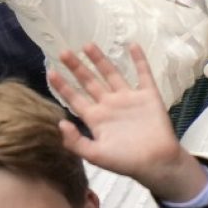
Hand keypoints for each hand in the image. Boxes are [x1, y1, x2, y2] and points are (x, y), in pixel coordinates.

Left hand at [50, 43, 207, 201]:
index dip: (63, 86)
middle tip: (64, 52)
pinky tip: (132, 45)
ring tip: (87, 45)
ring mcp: (128, 99)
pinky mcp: (148, 95)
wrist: (156, 163)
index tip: (51, 72)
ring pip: (111, 74)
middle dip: (77, 68)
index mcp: (96, 119)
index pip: (75, 99)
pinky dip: (139, 60)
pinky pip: (143, 74)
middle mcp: (109, 105)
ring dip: (100, 60)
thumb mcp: (95, 155)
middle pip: (90, 82)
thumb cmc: (125, 161)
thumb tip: (60, 123)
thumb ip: (75, 142)